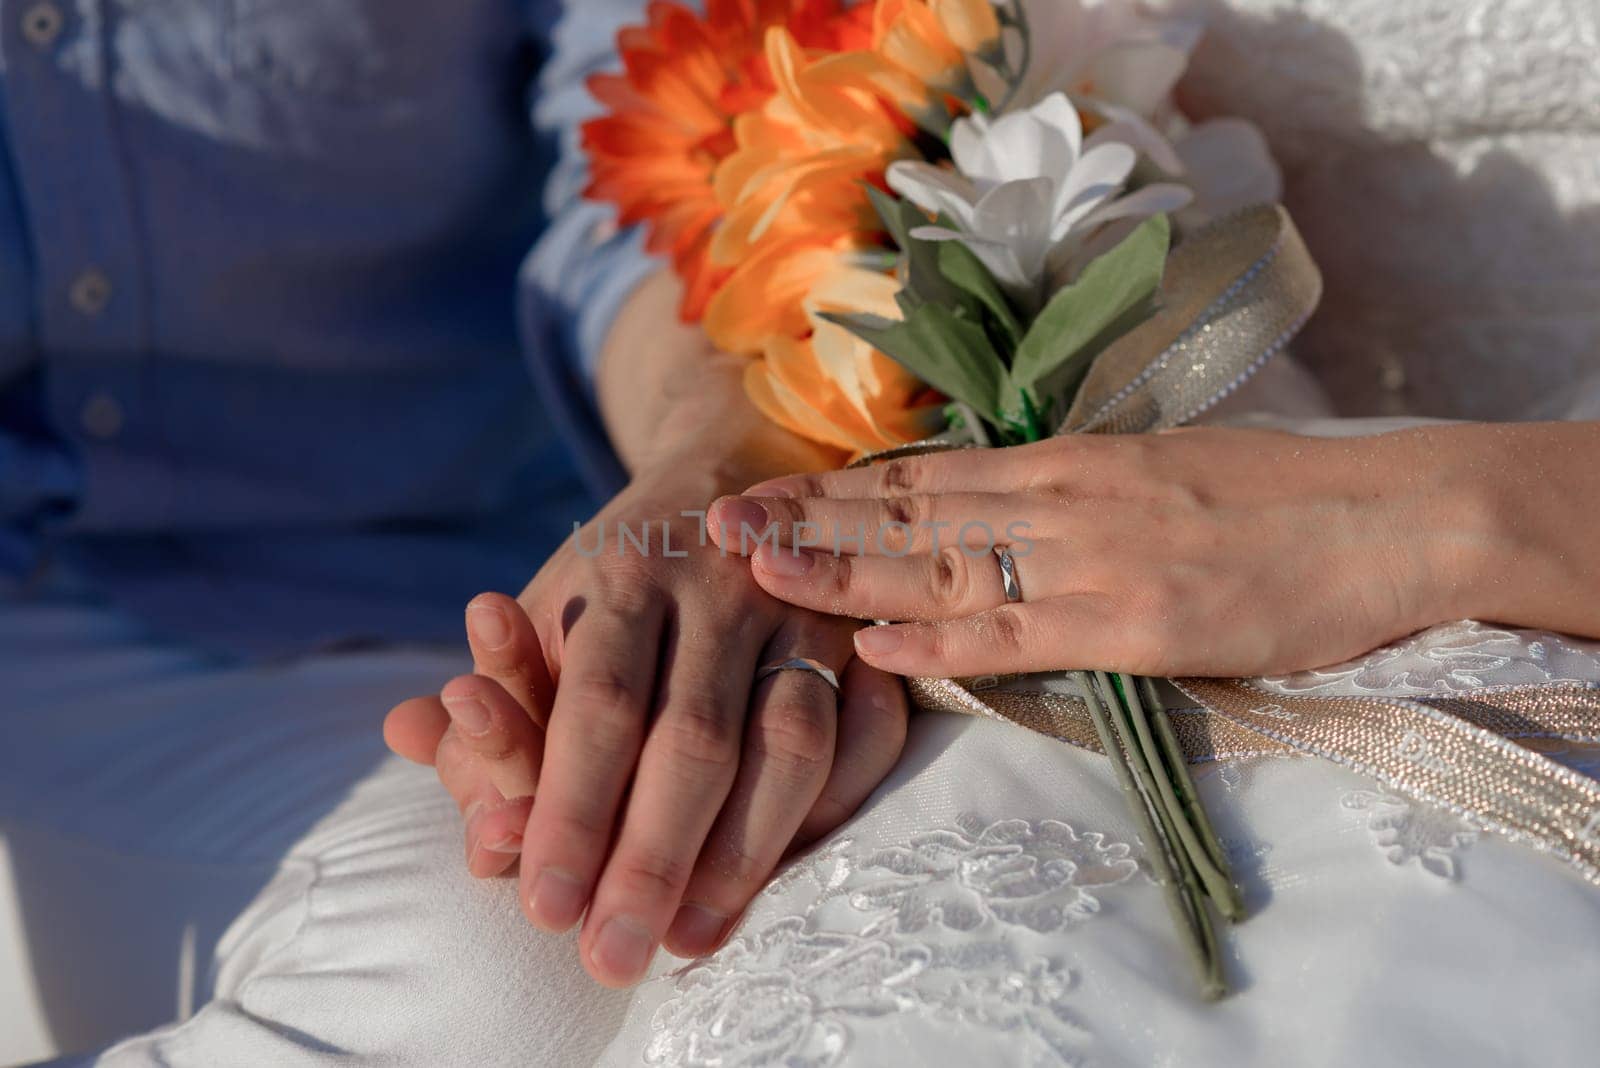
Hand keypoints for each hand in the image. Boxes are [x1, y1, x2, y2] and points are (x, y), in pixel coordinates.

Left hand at [386, 464, 908, 985]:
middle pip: (694, 738)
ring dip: (742, 854)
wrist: (724, 477)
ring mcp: (803, 610)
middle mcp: (720, 585)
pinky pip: (867, 735)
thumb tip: (436, 777)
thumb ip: (493, 706)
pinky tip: (785, 870)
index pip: (598, 705)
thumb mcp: (540, 618)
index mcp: (624, 576)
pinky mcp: (862, 637)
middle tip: (613, 954)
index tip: (545, 907)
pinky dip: (831, 810)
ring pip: (789, 744)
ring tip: (691, 937)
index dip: (572, 810)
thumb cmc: (614, 583)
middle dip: (650, 859)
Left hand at [708, 426, 1501, 678]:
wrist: (1385, 518)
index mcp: (1069, 460)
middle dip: (807, 522)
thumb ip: (1077, 488)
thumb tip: (1007, 504)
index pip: (927, 475)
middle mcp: (1062, 497)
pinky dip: (937, 641)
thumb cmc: (1279, 497)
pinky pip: (1015, 632)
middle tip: (714, 524)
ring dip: (841, 574)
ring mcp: (1091, 557)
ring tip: (755, 574)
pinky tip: (873, 647)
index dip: (838, 489)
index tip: (766, 492)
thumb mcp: (1162, 468)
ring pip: (940, 566)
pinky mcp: (1132, 621)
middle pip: (909, 513)